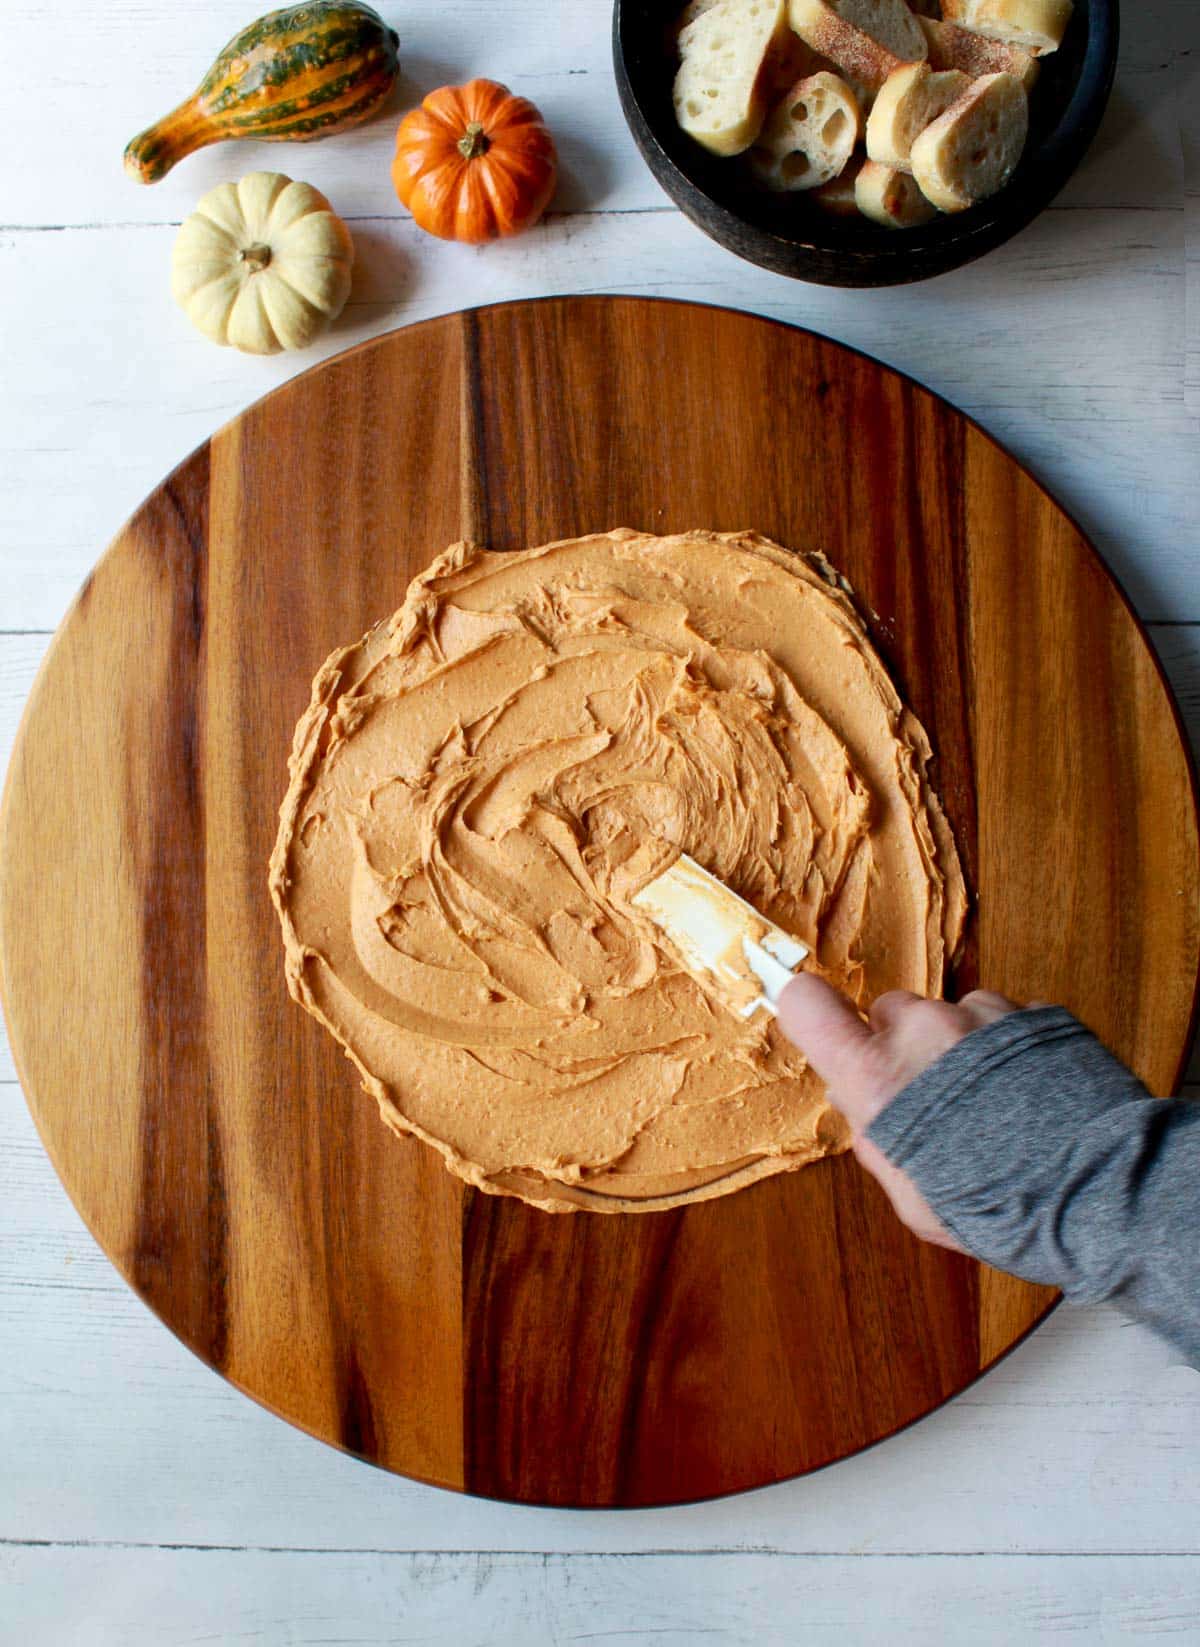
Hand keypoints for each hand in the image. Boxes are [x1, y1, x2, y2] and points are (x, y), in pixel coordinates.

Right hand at [777, 976, 1019, 1252]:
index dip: (808, 1009)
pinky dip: (1010, 1049)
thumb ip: (879, 1144)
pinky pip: (1003, 1020)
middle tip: (933, 1098)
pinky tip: (1029, 1094)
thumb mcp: (914, 1198)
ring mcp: (982, 1014)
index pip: (809, 1006)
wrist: (1101, 1191)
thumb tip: (861, 1106)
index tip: (818, 1022)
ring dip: (961, 1048)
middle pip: (890, 1012)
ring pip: (951, 1015)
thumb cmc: (1000, 1208)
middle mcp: (924, 1030)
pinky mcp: (1034, 1014)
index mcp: (879, 1077)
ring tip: (994, 1104)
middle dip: (902, 1046)